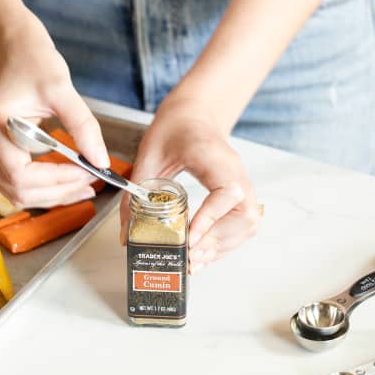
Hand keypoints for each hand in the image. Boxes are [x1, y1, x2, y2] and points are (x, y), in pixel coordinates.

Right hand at [0, 15, 109, 208]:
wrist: (16, 49)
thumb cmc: (34, 62)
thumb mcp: (62, 89)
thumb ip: (83, 126)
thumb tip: (101, 161)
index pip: (21, 173)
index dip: (56, 180)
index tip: (87, 172)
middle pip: (19, 190)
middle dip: (58, 192)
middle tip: (92, 181)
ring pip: (19, 193)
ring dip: (53, 196)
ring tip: (86, 186)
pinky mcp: (1, 153)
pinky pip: (21, 183)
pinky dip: (46, 188)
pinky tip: (71, 181)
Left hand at [120, 96, 258, 273]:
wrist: (194, 113)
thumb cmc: (174, 128)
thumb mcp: (148, 157)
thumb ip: (136, 195)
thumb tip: (126, 234)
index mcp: (214, 157)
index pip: (226, 192)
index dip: (210, 219)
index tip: (190, 239)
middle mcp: (235, 171)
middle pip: (244, 215)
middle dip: (217, 241)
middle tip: (189, 257)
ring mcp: (241, 182)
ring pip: (247, 223)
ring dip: (223, 246)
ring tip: (195, 261)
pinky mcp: (239, 192)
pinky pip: (243, 222)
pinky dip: (226, 241)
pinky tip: (205, 251)